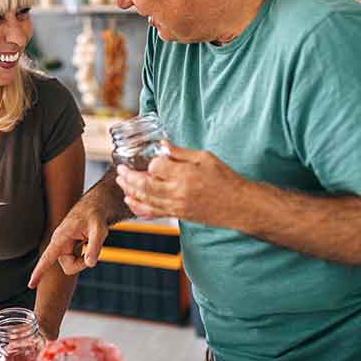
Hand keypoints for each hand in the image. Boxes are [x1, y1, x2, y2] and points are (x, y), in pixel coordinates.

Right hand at [28, 205, 108, 287]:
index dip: (39, 271)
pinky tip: (86, 241)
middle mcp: (59, 243)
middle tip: (95, 248)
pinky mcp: (67, 248)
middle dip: (82, 264)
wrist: (94, 207)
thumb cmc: (96, 217)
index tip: (30, 284)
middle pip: (68, 268)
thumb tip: (90, 264)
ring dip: (84, 259)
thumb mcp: (99, 230)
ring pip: (72, 265)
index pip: (48, 257)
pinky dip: (84, 256)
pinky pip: (74, 261)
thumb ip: (94, 246)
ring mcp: (62, 246)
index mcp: (61, 237)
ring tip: (90, 241)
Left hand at [115, 142, 245, 224]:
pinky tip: (131, 201)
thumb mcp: (205, 158)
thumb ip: (180, 152)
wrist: (240, 205)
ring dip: (129, 191)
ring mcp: (177, 206)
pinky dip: (139, 208)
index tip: (152, 157)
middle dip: (128, 177)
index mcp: (186, 174)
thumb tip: (161, 145)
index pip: (157, 165)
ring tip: (121, 182)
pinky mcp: (179, 215)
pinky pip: (153, 213)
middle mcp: (178, 192)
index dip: (151, 161)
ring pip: (145, 200)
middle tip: (120, 170)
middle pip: (144, 185)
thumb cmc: (225, 179)